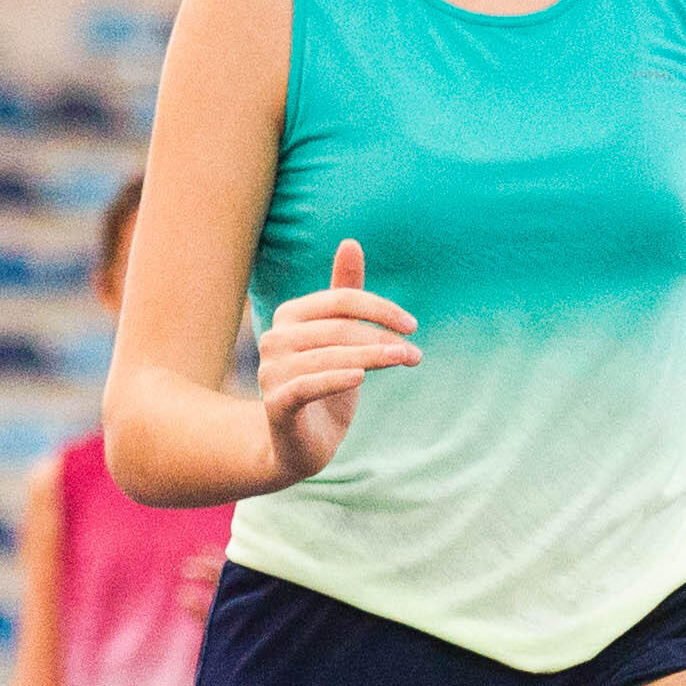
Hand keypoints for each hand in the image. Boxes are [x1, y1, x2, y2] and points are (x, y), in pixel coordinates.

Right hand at [257, 241, 413, 475]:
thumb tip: (350, 242)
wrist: (300, 443)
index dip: (380, 309)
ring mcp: (271, 372)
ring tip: (406, 360)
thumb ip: (345, 294)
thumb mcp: (341, 339)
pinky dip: (335, 379)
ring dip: (373, 357)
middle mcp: (274, 339)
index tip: (412, 326)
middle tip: (414, 354)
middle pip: (338, 328)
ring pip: (329, 355)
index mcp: (290, 316)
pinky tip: (361, 377)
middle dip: (382, 338)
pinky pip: (307, 385)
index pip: (340, 300)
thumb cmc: (325, 384)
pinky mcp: (277, 404)